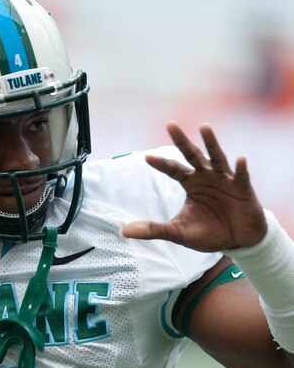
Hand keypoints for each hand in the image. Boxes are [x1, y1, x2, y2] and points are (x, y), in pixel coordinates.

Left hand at [122, 121, 266, 251]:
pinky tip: (241, 159)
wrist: (238, 242)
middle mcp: (206, 176)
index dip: (161, 164)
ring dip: (211, 143)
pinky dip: (241, 168)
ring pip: (217, 158)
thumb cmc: (209, 233)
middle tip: (170, 125)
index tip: (147, 157)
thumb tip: (124, 232)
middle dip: (181, 141)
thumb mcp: (177, 232)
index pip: (173, 169)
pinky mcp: (243, 189)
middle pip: (191, 155)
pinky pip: (242, 177)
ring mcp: (225, 180)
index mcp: (190, 183)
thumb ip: (153, 229)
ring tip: (204, 127)